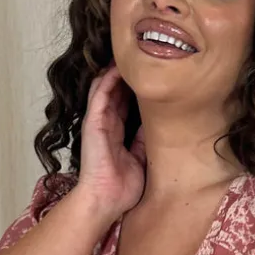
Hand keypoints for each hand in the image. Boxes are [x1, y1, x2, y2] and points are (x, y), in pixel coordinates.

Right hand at [77, 63, 145, 218]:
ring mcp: (98, 121)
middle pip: (117, 91)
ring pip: (106, 87)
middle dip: (128, 75)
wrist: (105, 200)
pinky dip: (108, 79)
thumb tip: (161, 123)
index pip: (126, 104)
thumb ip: (145, 141)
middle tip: (143, 57)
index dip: (136, 89)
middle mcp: (107, 124)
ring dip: (116, 71)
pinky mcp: (92, 121)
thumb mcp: (141, 160)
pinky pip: (99, 94)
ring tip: (130, 54)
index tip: (152, 76)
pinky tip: (118, 66)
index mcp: (117, 133)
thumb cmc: (122, 188)